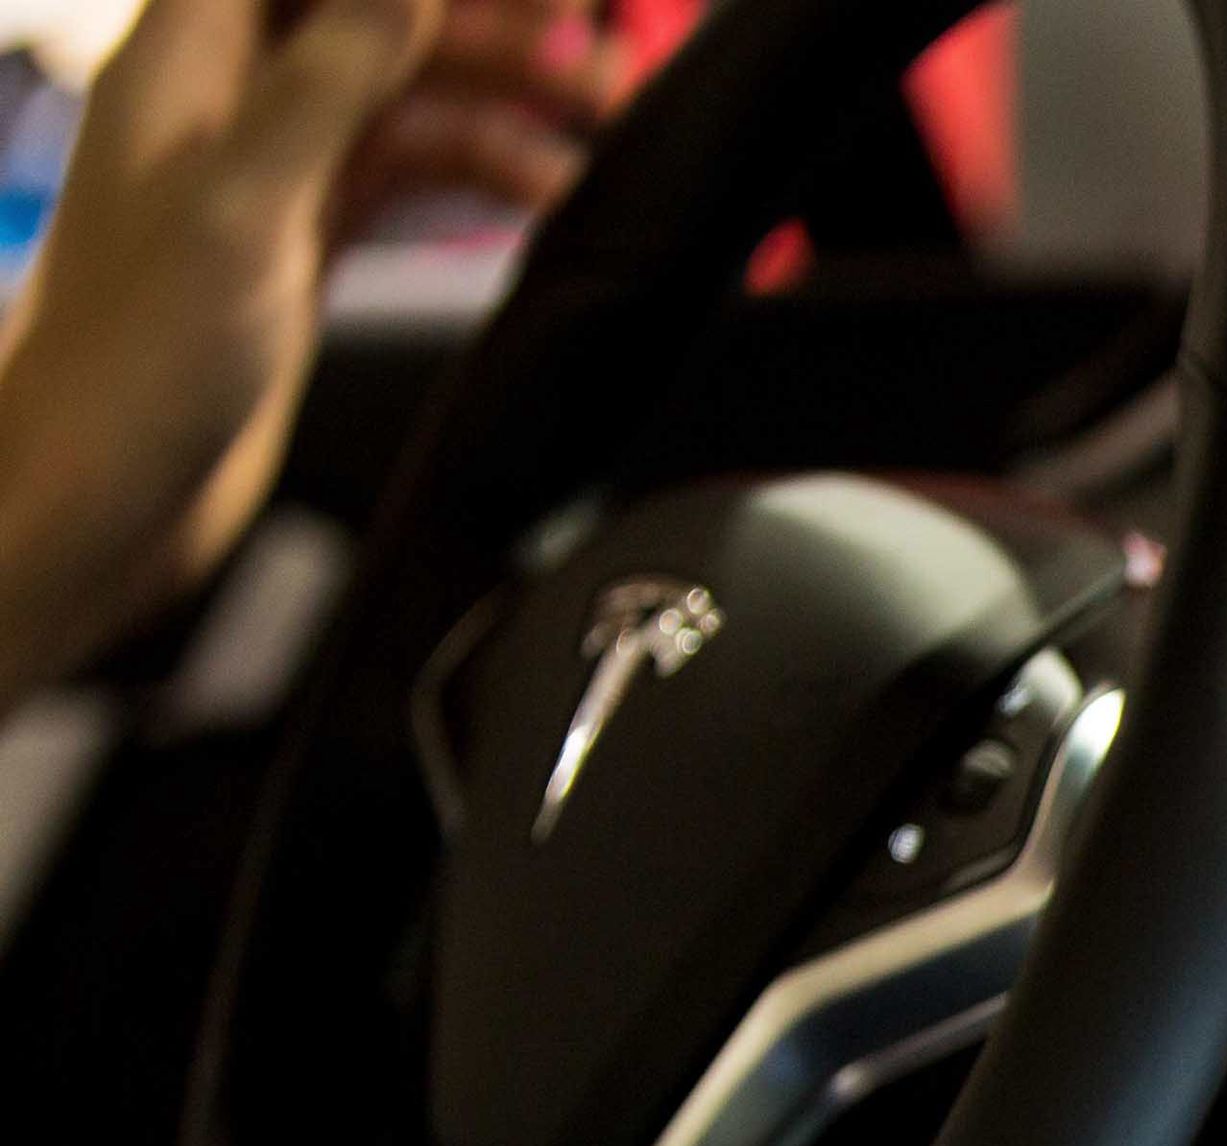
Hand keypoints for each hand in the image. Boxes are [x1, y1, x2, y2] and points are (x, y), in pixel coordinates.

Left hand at [0, 0, 609, 706]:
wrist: (102, 500)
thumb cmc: (136, 364)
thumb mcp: (243, 205)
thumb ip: (326, 85)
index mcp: (185, 65)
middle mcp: (227, 104)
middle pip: (373, 23)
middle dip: (486, 29)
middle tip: (594, 44)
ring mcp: (269, 173)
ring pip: (407, 97)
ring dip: (505, 102)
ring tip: (607, 119)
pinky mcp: (304, 242)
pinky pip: (410, 176)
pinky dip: (482, 176)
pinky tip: (549, 195)